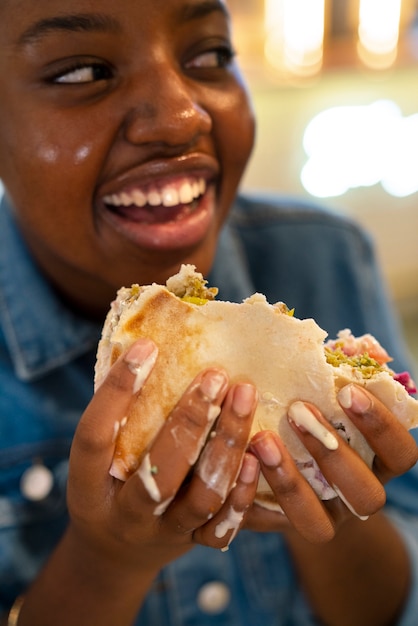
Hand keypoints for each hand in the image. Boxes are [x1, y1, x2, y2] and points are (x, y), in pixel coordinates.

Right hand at [67, 339, 259, 572]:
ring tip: (243, 398)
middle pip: (159, 473)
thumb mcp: (98, 455)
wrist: (116, 551)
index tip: (147, 347)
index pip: (95, 437)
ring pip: (203, 497)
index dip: (118, 392)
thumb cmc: (107, 482)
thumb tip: (148, 345)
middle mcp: (125, 515)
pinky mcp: (194, 542)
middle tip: (216, 375)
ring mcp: (163, 533)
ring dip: (227, 446)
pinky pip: (225, 526)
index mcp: (88, 485)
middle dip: (191, 421)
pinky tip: (259, 453)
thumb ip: (119, 414)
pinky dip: (243, 490)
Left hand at [246, 384, 417, 542]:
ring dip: (291, 481)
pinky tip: (238, 461)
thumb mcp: (322, 394)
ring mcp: (321, 520)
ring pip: (319, 525)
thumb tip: (353, 348)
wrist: (275, 463)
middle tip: (297, 410)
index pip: (400, 453)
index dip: (380, 426)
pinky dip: (254, 494)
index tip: (346, 391)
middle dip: (332, 452)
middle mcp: (355, 496)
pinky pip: (269, 527)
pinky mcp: (278, 528)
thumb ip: (338, 377)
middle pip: (366, 495)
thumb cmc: (306, 411)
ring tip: (262, 439)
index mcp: (376, 462)